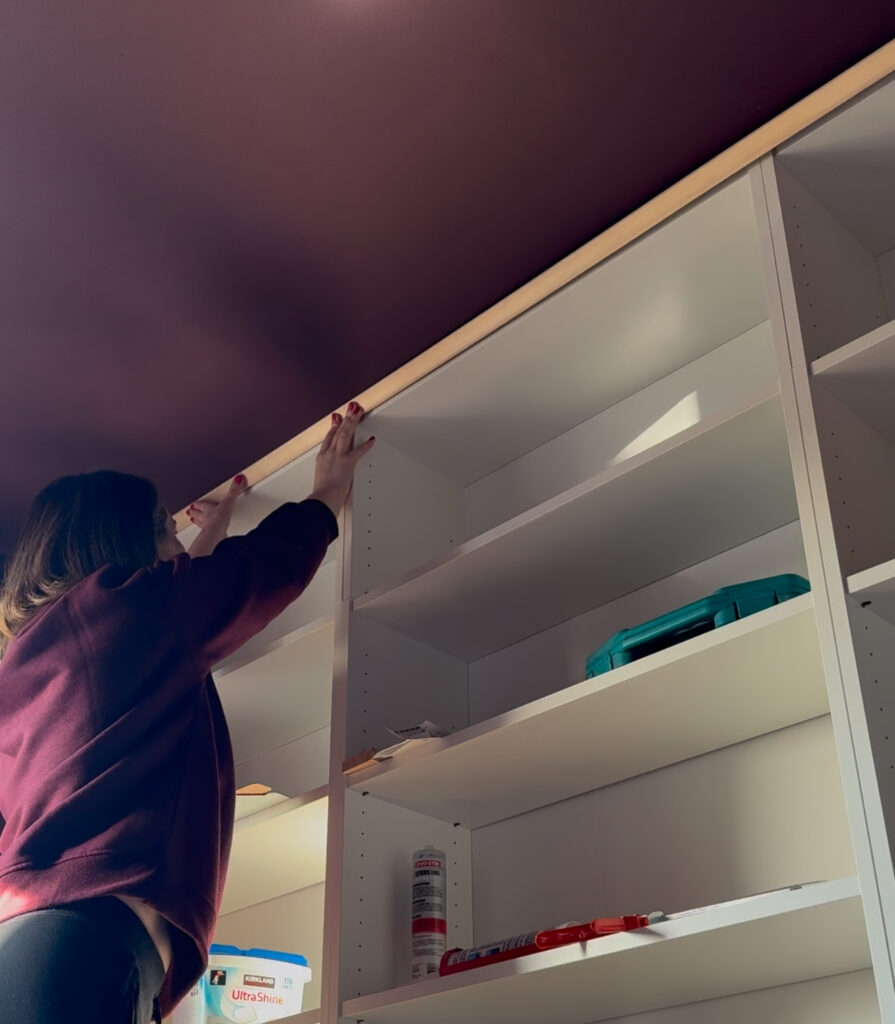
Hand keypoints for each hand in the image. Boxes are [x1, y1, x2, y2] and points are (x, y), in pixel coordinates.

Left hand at [186, 475, 248, 556]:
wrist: (216, 533)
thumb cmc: (219, 518)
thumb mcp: (228, 501)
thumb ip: (234, 491)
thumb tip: (238, 479)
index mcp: (208, 509)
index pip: (202, 504)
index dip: (199, 503)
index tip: (195, 503)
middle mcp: (205, 518)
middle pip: (197, 514)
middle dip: (194, 512)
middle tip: (190, 511)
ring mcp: (205, 528)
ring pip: (199, 523)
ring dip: (196, 521)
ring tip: (193, 521)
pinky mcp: (209, 537)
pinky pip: (203, 534)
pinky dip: (202, 533)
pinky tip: (204, 535)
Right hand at [310, 402, 374, 517]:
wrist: (323, 499)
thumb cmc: (322, 494)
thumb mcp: (322, 480)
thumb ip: (326, 474)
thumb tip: (329, 477)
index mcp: (322, 458)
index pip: (328, 437)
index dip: (333, 426)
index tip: (337, 418)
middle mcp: (329, 454)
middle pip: (337, 431)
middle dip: (345, 418)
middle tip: (351, 408)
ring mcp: (337, 457)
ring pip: (345, 434)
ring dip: (352, 422)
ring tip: (358, 412)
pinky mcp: (347, 463)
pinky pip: (358, 451)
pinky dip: (366, 445)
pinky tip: (371, 439)